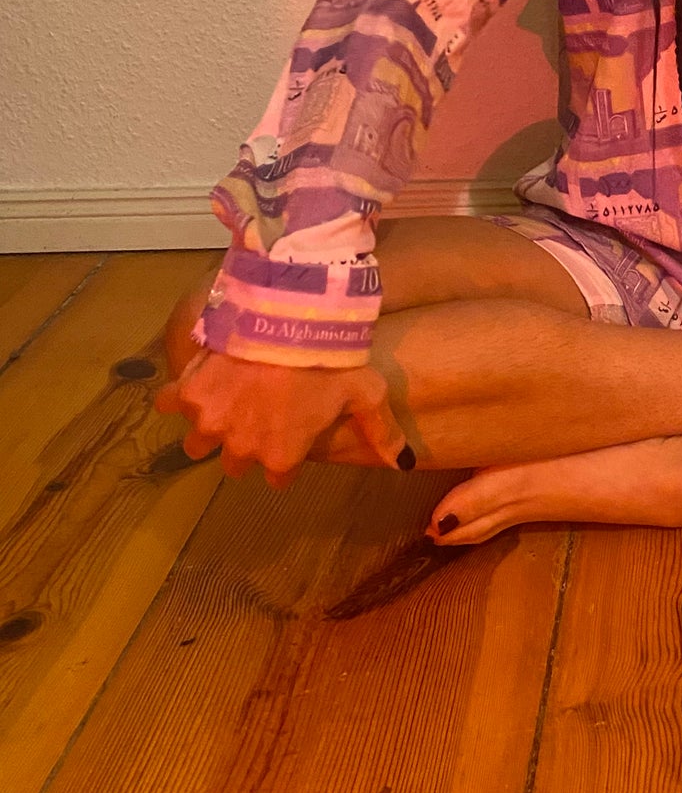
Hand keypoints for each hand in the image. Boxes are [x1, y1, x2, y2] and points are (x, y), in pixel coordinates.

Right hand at [153, 348, 411, 488]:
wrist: (289, 316)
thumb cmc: (331, 359)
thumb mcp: (366, 394)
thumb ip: (380, 432)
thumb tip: (402, 463)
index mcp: (281, 454)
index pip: (277, 476)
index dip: (285, 460)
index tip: (290, 440)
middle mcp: (240, 446)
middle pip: (234, 462)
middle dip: (245, 445)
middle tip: (259, 416)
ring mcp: (208, 420)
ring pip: (197, 442)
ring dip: (209, 427)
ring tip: (223, 405)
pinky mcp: (186, 391)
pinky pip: (168, 404)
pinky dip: (175, 397)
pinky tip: (189, 386)